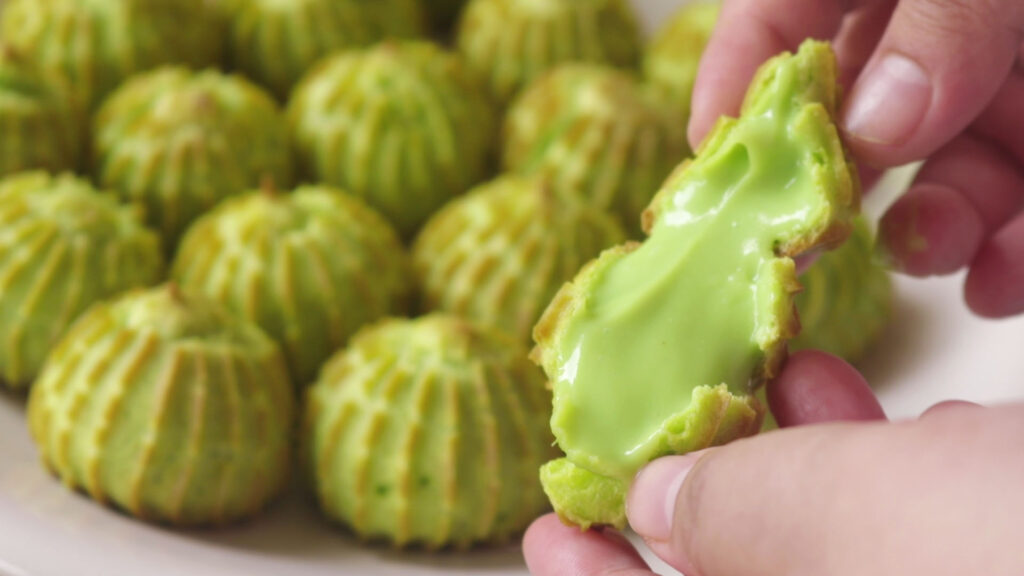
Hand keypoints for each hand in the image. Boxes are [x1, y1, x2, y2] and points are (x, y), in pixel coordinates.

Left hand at [522, 350, 1023, 575]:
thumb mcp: (866, 529)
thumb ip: (746, 516)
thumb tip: (657, 504)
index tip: (545, 531)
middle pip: (744, 565)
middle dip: (688, 492)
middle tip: (637, 426)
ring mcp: (934, 573)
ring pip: (824, 529)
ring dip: (775, 447)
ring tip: (748, 371)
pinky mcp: (996, 539)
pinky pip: (902, 504)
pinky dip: (863, 447)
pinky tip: (847, 386)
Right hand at [690, 0, 1023, 317]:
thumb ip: (939, 23)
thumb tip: (873, 130)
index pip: (780, 12)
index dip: (735, 85)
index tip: (709, 169)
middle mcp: (932, 21)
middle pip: (860, 110)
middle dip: (839, 187)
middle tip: (810, 245)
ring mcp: (1001, 70)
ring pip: (947, 163)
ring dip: (932, 229)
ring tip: (932, 255)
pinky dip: (1012, 246)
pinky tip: (999, 280)